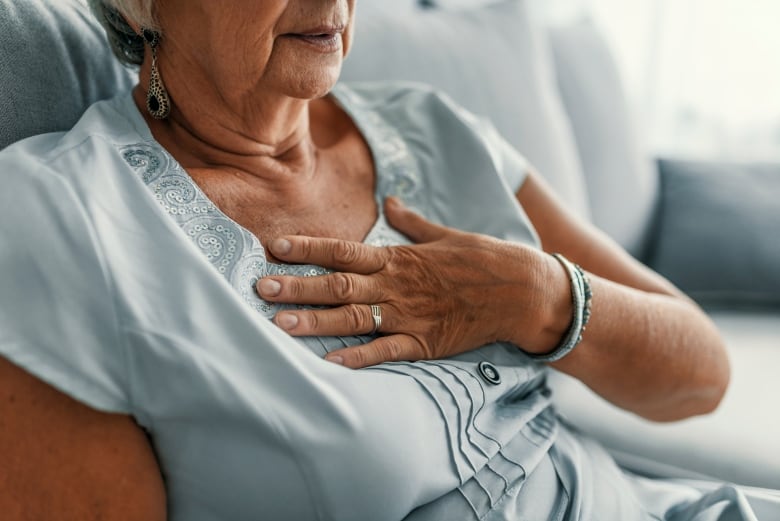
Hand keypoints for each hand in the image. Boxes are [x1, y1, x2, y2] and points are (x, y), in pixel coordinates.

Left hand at [257, 198, 569, 367]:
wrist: (521, 291)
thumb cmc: (483, 259)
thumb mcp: (445, 234)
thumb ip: (412, 222)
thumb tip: (391, 201)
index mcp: (398, 257)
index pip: (343, 250)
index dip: (308, 248)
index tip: (275, 247)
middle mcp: (397, 285)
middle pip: (338, 285)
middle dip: (298, 286)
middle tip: (261, 289)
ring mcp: (409, 316)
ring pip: (354, 319)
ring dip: (316, 322)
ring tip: (280, 325)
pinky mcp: (424, 343)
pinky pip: (386, 353)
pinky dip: (358, 359)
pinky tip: (328, 364)